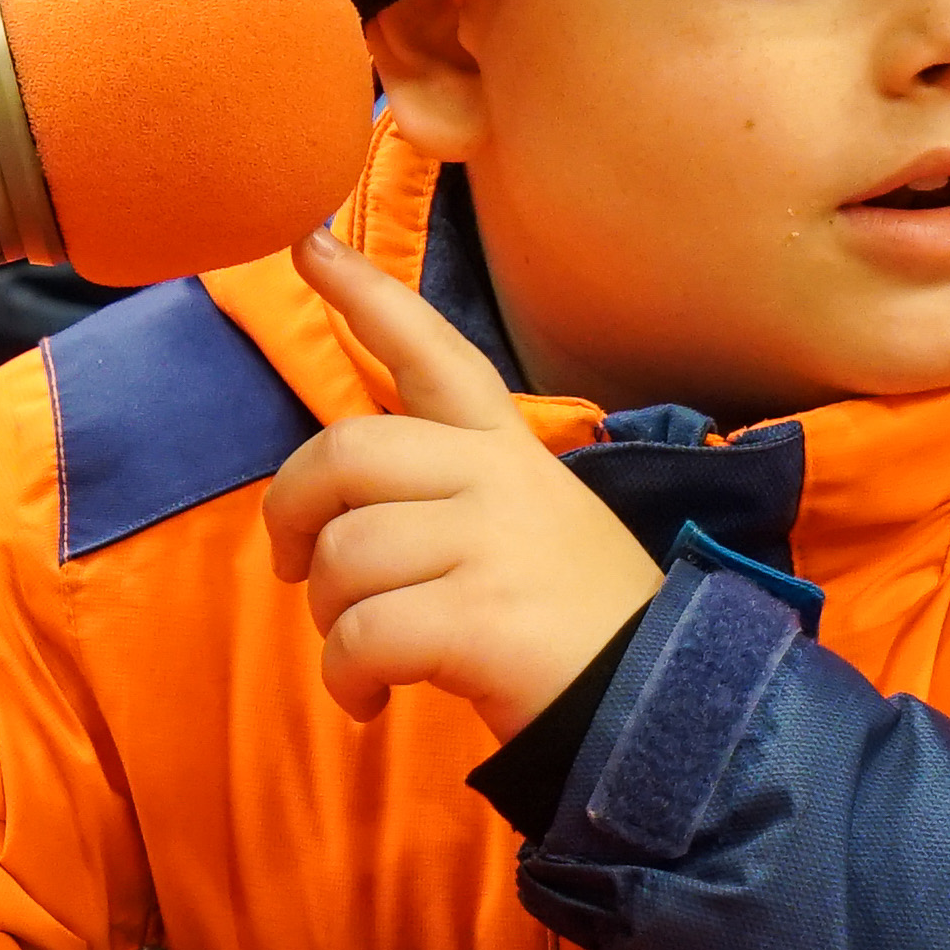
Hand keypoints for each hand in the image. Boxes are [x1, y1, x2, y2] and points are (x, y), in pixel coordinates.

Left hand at [262, 230, 660, 735]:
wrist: (660, 707)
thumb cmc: (578, 624)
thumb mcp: (534, 524)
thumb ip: (450, 490)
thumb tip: (338, 508)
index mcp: (509, 448)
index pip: (432, 351)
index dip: (364, 296)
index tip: (306, 242)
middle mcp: (499, 479)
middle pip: (343, 453)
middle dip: (290, 512)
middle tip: (293, 566)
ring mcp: (493, 545)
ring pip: (344, 554)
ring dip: (328, 617)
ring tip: (361, 651)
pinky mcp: (480, 617)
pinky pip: (361, 634)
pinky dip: (346, 678)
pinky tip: (369, 699)